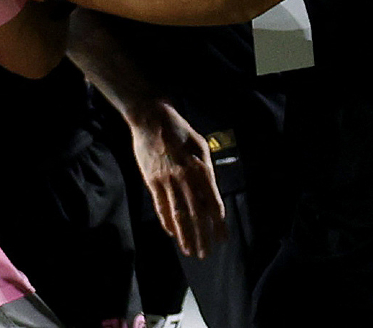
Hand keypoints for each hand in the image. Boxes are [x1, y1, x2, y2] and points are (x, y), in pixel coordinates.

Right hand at [129, 100, 226, 258]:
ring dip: (185, 235)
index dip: (218, 223)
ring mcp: (167, 181)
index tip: (222, 238)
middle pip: (196, 214)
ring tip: (190, 250)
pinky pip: (161, 207)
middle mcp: (185, 178)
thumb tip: (210, 192)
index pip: (213, 203)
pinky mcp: (152, 181)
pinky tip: (172, 233)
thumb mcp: (200, 145)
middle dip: (202, 236)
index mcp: (200, 169)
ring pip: (178, 215)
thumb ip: (206, 169)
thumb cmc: (179, 131)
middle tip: (206, 253)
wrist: (150, 119)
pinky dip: (167, 222)